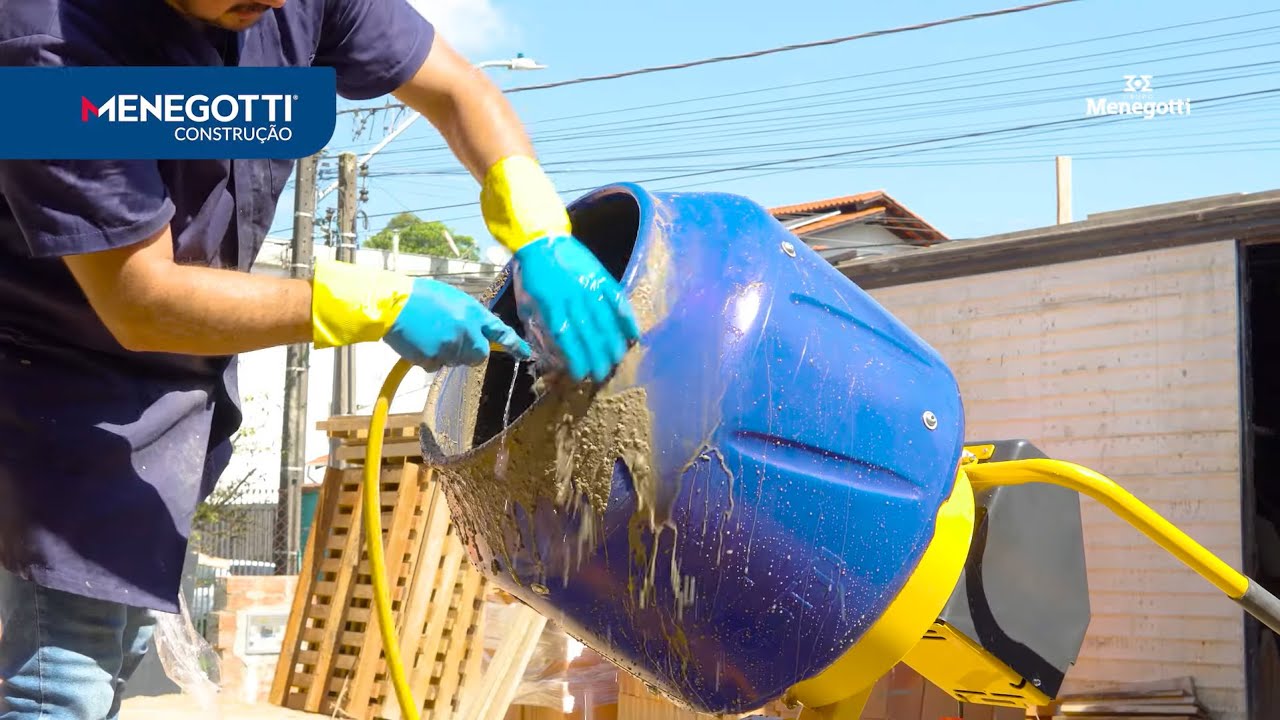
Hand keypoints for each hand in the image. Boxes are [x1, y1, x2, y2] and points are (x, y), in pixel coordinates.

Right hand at [310, 260, 528, 369]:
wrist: (393, 304)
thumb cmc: (420, 296)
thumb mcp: (452, 299)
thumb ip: (468, 315)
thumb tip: (477, 329)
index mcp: (472, 312)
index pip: (500, 331)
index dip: (514, 344)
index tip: (526, 354)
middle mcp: (466, 332)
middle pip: (479, 356)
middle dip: (470, 353)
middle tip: (454, 342)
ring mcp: (450, 347)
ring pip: (456, 361)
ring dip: (447, 353)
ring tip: (430, 334)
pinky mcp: (433, 359)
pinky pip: (436, 366)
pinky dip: (429, 358)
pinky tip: (419, 342)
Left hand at [512, 234, 639, 382]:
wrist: (542, 240)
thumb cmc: (533, 275)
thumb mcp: (527, 301)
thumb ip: (538, 325)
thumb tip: (547, 351)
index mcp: (551, 304)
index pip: (566, 336)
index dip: (576, 356)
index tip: (582, 374)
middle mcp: (572, 296)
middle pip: (587, 331)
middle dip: (596, 355)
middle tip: (603, 374)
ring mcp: (589, 285)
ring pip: (604, 318)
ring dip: (612, 341)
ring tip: (618, 359)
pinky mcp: (601, 276)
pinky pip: (616, 298)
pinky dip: (626, 316)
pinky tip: (633, 333)